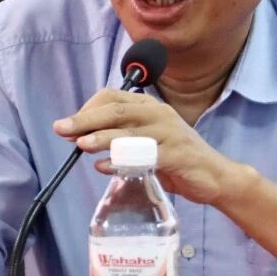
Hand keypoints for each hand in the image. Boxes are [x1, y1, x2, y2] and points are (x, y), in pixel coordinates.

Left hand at [52, 88, 246, 205]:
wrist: (215, 177)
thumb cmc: (176, 158)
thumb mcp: (146, 143)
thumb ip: (120, 139)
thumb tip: (83, 140)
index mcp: (150, 106)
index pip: (112, 98)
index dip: (87, 108)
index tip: (69, 125)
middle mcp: (159, 114)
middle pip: (116, 111)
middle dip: (85, 119)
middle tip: (62, 129)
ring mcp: (169, 133)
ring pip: (128, 131)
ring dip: (101, 137)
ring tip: (80, 144)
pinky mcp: (176, 154)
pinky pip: (144, 156)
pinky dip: (121, 160)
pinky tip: (103, 166)